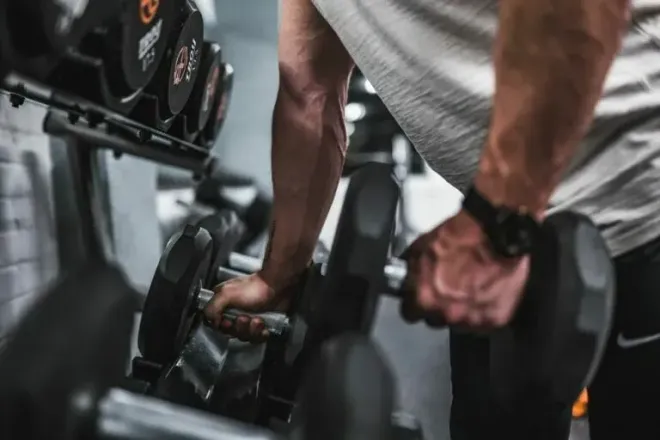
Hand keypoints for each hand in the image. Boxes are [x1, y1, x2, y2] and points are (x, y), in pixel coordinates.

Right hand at [203, 272, 292, 342]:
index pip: (215, 324)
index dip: (222, 327)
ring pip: (244, 336)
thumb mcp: (226, 294)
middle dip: (239, 328)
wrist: (278, 286)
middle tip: (245, 318)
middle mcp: (233, 312)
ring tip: (258, 320)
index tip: (228, 322)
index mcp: (222, 304)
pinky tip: (264, 326)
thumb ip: (212, 308)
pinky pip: (257, 338)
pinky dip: (261, 334)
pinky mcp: (261, 325)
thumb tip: (211, 322)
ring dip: (251, 330)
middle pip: (230, 332)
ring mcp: (248, 319)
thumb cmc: (254, 287)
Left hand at [400, 210, 529, 328]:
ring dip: (463, 311)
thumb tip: (405, 278)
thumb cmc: (459, 237)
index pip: (410, 314)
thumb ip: (411, 271)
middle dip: (440, 307)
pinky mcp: (495, 320)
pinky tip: (487, 293)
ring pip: (460, 324)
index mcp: (425, 299)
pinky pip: (484, 322)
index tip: (420, 297)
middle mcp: (447, 315)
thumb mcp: (420, 248)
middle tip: (450, 288)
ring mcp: (472, 320)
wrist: (495, 233)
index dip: (415, 304)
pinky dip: (485, 311)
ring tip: (471, 289)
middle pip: (436, 320)